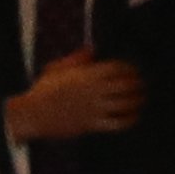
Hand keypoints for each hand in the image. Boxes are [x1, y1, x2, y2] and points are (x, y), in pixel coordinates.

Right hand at [5, 49, 145, 139]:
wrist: (32, 114)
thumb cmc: (44, 90)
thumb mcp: (57, 68)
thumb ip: (76, 59)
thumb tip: (92, 49)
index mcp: (86, 75)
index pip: (117, 68)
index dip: (129, 69)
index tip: (133, 70)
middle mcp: (93, 91)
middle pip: (126, 85)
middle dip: (137, 84)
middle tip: (142, 85)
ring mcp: (93, 108)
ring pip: (125, 104)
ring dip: (137, 101)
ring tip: (141, 99)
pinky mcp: (92, 124)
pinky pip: (118, 123)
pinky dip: (130, 120)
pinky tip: (134, 116)